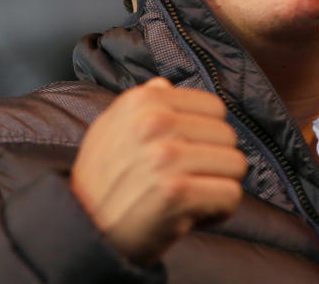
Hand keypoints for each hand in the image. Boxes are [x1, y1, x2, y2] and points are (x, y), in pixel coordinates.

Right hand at [70, 77, 246, 264]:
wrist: (82, 233)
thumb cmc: (100, 183)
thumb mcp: (109, 129)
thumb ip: (141, 103)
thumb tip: (166, 84)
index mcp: (142, 101)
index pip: (214, 107)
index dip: (206, 135)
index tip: (187, 154)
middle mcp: (155, 123)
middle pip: (228, 136)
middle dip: (215, 162)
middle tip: (186, 180)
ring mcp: (167, 157)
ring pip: (235, 165)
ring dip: (217, 186)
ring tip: (189, 197)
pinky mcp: (178, 193)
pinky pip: (231, 195)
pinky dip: (218, 211)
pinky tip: (192, 215)